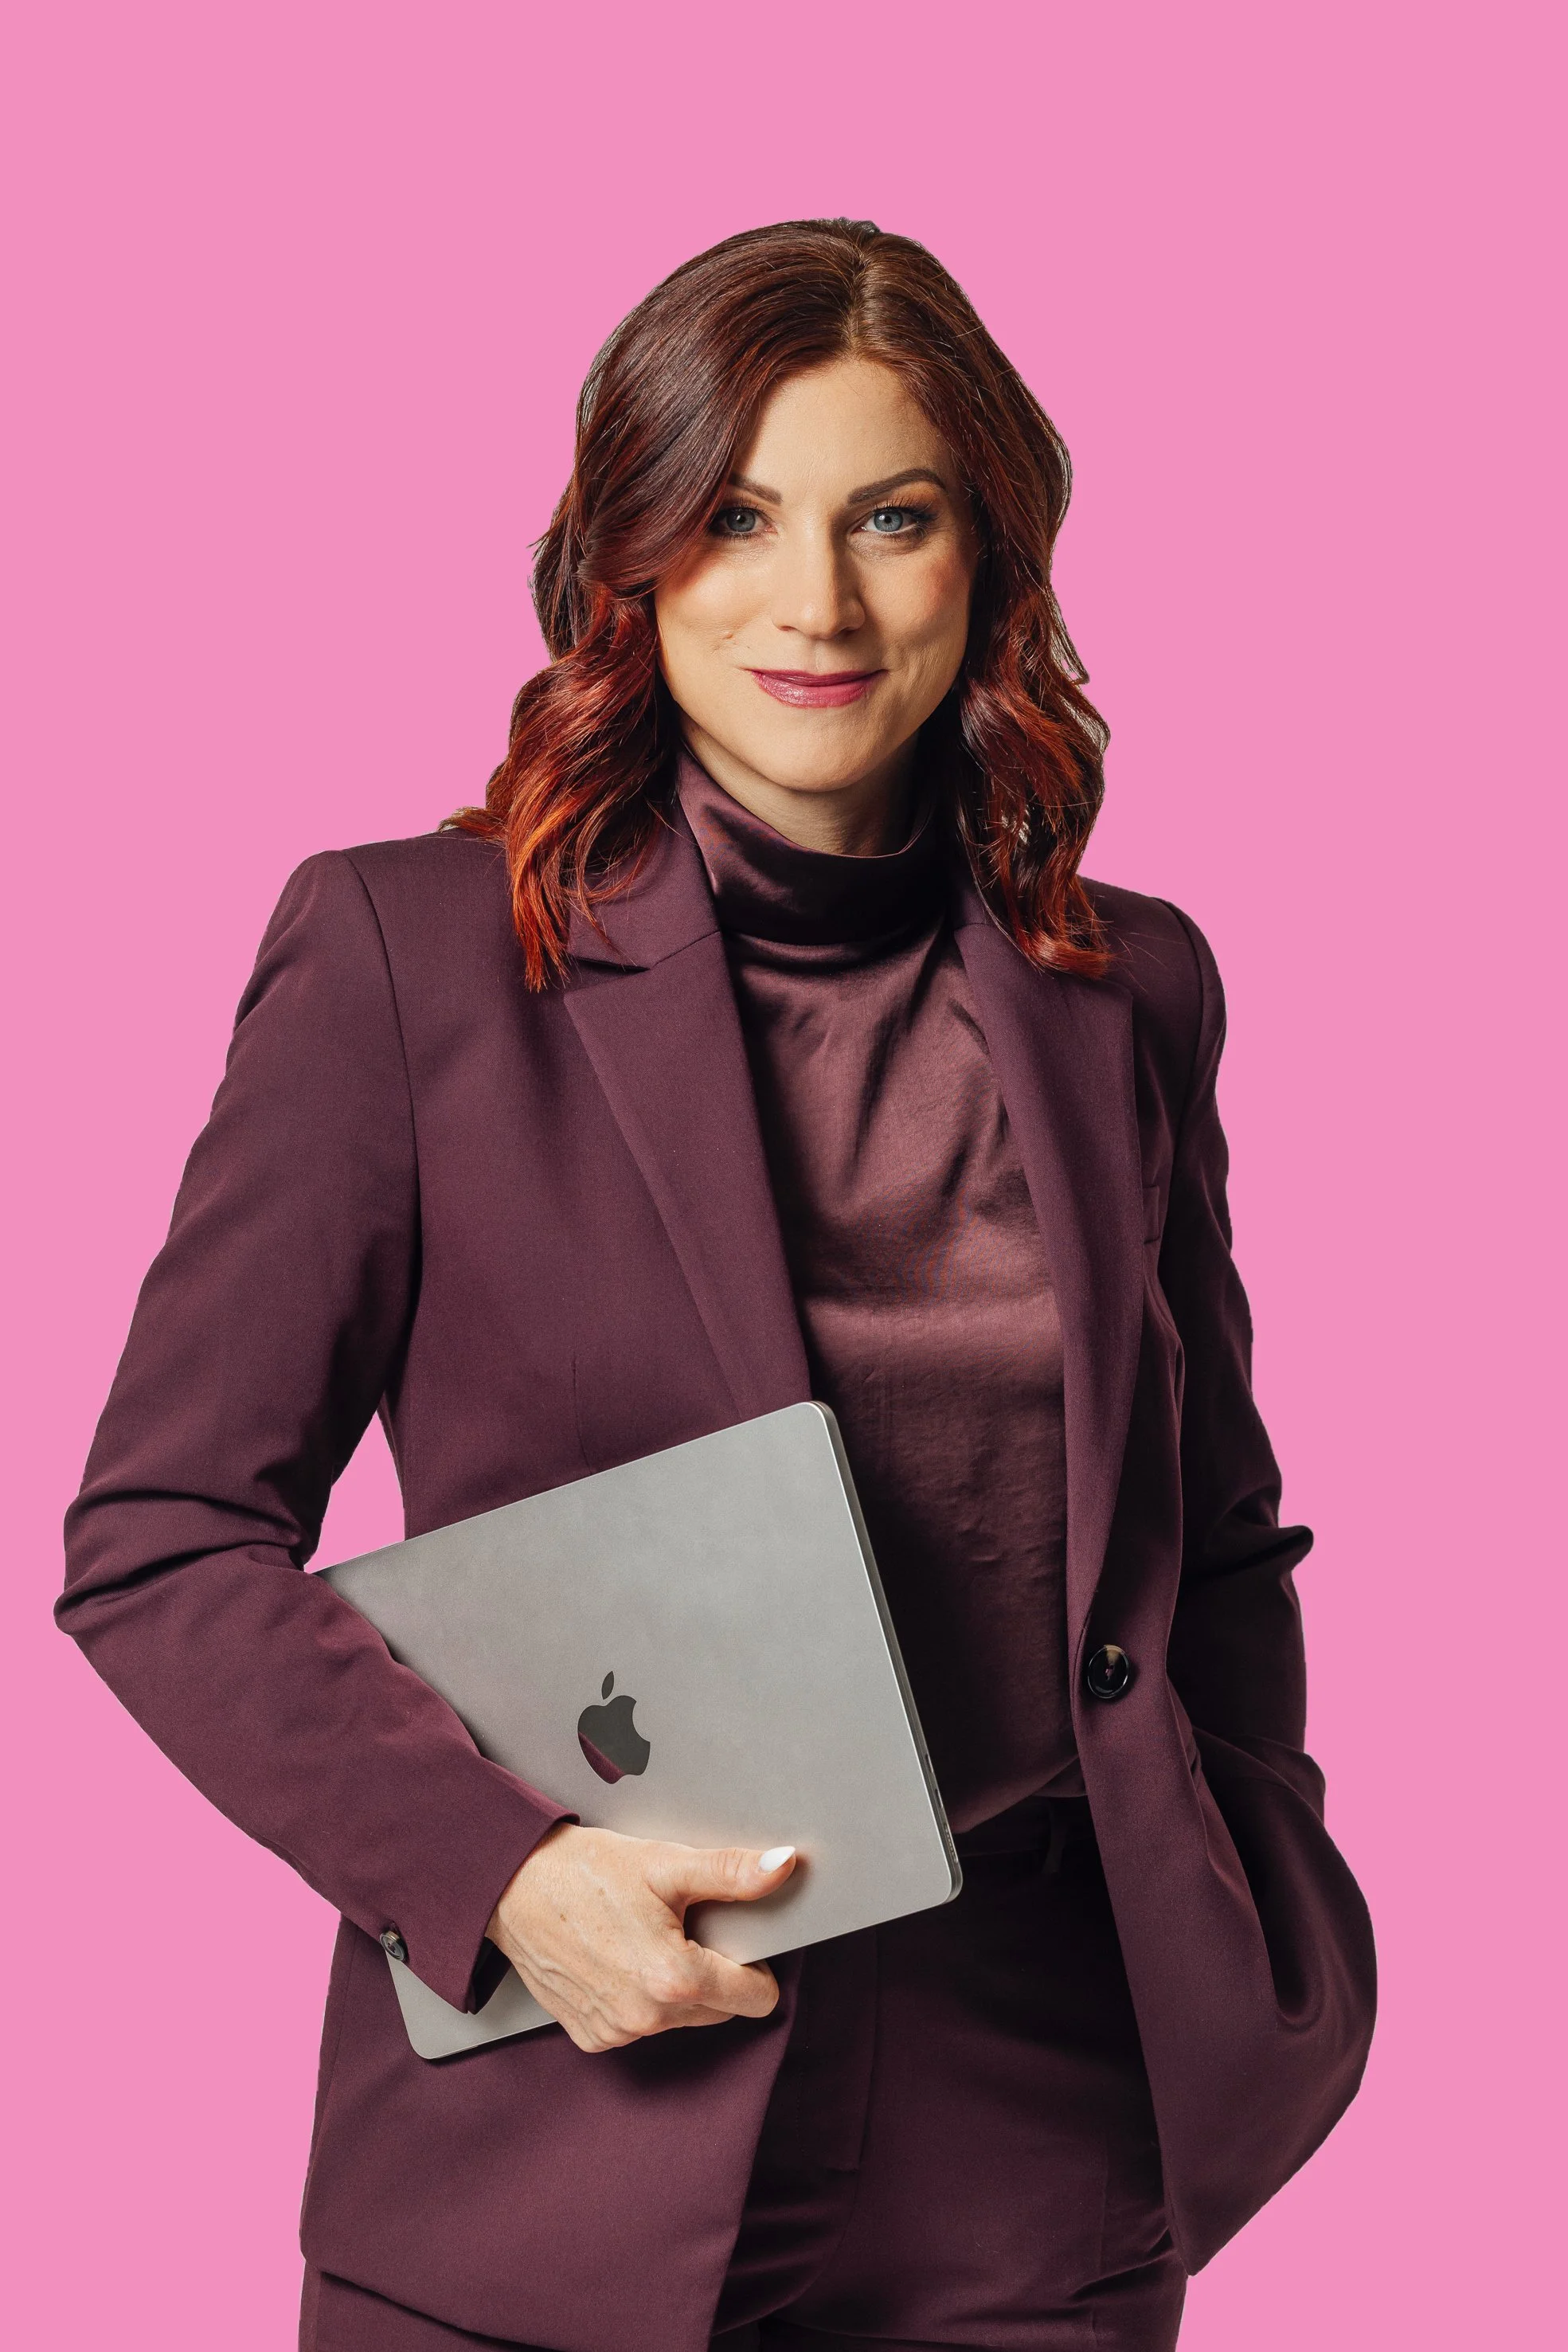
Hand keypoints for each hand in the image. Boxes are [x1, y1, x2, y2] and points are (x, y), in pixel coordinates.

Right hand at [485, 1823, 797, 2052]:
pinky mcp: (592, 2037)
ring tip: (645, 1938)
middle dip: (713, 1973)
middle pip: (719, 2009)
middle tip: (681, 1927)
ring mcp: (616, 2032)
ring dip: (676, 1987)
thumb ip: (732, 1872)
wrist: (512, 1886)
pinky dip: (639, 1998)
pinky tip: (619, 1959)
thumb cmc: (586, 1872)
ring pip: (680, 2019)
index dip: (754, 1965)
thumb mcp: (666, 1864)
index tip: (731, 1938)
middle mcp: (646, 2018)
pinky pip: (640, 2026)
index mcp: (674, 1980)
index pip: (756, 1999)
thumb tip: (784, 1865)